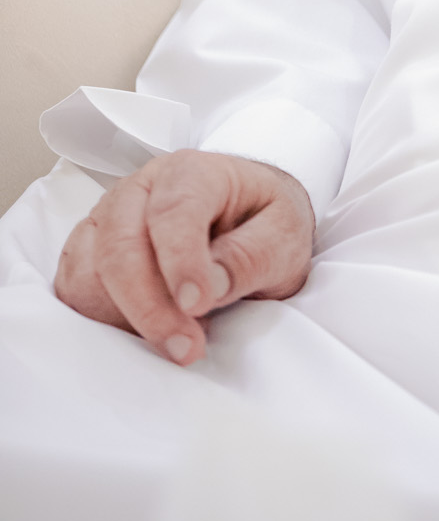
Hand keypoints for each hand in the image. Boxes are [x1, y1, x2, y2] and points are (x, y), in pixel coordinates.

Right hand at [54, 150, 313, 364]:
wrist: (246, 218)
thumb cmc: (262, 222)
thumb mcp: (283, 236)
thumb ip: (251, 256)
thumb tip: (208, 287)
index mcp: (192, 172)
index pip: (174, 211)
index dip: (181, 261)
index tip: (198, 305)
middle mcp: (141, 188)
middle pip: (121, 246)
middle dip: (150, 306)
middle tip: (188, 348)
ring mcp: (108, 217)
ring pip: (88, 271)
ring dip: (124, 317)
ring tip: (176, 339)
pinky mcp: (89, 250)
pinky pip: (72, 288)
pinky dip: (98, 319)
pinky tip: (143, 332)